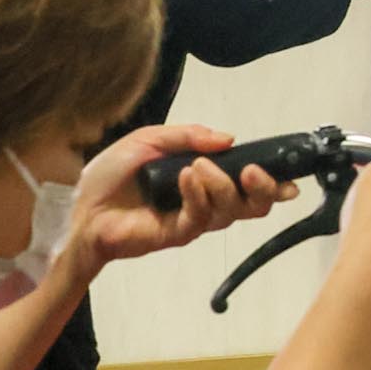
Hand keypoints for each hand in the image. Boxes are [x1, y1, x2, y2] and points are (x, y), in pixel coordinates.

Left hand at [67, 124, 293, 269]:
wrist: (80, 206)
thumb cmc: (113, 174)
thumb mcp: (150, 140)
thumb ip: (189, 135)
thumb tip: (229, 138)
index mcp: (204, 179)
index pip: (248, 183)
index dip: (273, 182)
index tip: (290, 178)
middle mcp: (205, 201)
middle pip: (252, 205)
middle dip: (263, 188)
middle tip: (254, 171)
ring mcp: (192, 220)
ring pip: (230, 211)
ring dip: (223, 185)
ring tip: (199, 167)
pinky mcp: (176, 234)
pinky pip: (199, 218)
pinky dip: (198, 194)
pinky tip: (186, 177)